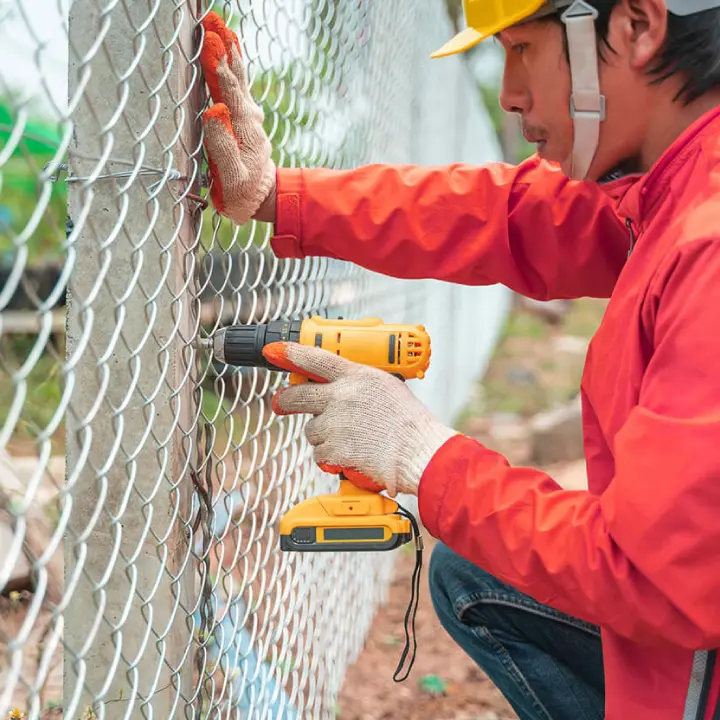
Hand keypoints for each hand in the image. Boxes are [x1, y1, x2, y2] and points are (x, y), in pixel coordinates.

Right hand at [199, 12, 276, 224]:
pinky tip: (229, 53)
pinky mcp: (245, 118)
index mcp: (242, 127)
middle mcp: (248, 116)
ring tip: (220, 27)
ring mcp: (248, 116)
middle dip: (224, 47)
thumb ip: (222, 144)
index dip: (217, 62)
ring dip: (229, 51)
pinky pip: (238, 86)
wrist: (262, 199)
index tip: (208, 39)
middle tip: (213, 20)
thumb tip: (214, 110)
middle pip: (235, 75)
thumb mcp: (232, 175)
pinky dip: (232, 66)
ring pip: (238, 77)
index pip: (227, 88)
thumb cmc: (242, 192)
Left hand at [263, 342, 457, 495]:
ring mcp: (334, 423)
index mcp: (357, 375)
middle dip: (284, 400)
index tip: (274, 351)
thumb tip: (344, 387)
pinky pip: (320, 453)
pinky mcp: (332, 448)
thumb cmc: (410, 422)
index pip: (316, 358)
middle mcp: (341, 396)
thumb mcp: (387, 387)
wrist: (417, 452)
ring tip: (350, 439)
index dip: (291, 353)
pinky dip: (331, 457)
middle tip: (280, 403)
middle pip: (298, 395)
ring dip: (323, 435)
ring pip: (311, 429)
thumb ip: (361, 384)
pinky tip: (351, 455)